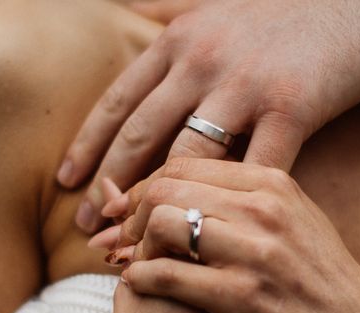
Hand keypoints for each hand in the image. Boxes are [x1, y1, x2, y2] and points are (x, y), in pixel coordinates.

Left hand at [58, 0, 359, 231]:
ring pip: (188, 155)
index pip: (120, 100)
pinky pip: (254, 165)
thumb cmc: (280, 8)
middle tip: (87, 228)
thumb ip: (168, 12)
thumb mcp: (211, 2)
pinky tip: (209, 238)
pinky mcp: (291, 106)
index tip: (68, 181)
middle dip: (110, 185)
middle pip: (142, 134)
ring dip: (159, 205)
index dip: (89, 144)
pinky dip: (229, 204)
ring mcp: (246, 84)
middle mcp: (203, 61)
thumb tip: (123, 4)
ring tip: (137, 241)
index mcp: (179, 42)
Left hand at [100, 158, 359, 312]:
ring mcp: (255, 251)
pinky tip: (138, 287)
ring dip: (135, 245)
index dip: (144, 187)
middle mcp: (264, 207)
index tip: (129, 213)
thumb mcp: (296, 223)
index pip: (185, 163)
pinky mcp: (243, 297)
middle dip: (131, 213)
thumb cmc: (323, 285)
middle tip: (121, 240)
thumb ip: (247, 200)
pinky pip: (169, 275)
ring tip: (131, 265)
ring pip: (163, 223)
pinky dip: (142, 279)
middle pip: (166, 186)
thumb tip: (192, 187)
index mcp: (273, 182)